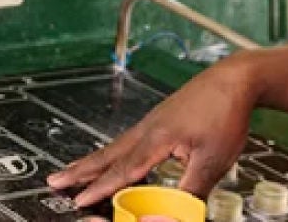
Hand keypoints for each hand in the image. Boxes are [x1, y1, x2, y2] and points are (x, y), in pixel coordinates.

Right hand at [47, 57, 258, 206]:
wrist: (234, 79)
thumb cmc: (225, 112)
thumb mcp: (213, 159)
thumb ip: (191, 190)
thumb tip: (179, 213)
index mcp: (157, 138)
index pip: (123, 170)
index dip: (100, 188)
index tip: (78, 200)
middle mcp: (148, 129)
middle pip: (108, 155)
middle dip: (79, 171)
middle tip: (54, 181)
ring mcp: (152, 123)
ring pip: (115, 147)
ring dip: (92, 161)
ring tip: (71, 171)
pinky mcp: (159, 120)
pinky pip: (127, 141)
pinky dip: (111, 153)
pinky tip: (111, 159)